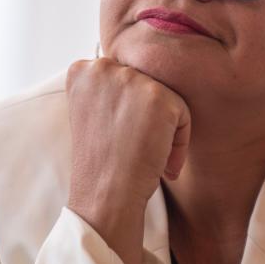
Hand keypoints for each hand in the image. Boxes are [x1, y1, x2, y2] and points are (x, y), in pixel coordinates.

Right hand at [64, 57, 190, 263]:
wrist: (105, 195)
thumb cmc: (101, 163)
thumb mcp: (92, 113)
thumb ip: (109, 88)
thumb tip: (139, 81)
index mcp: (81, 70)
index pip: (123, 76)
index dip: (127, 110)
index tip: (119, 137)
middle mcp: (103, 67)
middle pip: (146, 84)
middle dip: (146, 119)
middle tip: (132, 148)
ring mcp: (131, 80)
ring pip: (166, 98)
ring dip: (164, 131)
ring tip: (147, 157)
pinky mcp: (158, 96)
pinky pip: (183, 115)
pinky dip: (179, 142)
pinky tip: (161, 164)